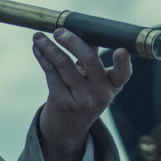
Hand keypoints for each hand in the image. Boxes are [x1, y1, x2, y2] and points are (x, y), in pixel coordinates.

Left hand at [33, 29, 130, 160]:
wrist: (68, 130)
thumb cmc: (84, 97)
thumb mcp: (94, 82)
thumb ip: (91, 58)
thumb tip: (80, 30)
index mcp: (113, 86)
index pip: (123, 73)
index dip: (123, 62)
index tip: (121, 50)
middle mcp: (100, 94)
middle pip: (88, 60)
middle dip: (71, 41)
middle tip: (59, 31)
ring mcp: (81, 100)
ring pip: (63, 64)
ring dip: (48, 47)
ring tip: (39, 36)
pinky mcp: (61, 102)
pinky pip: (50, 72)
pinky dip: (42, 57)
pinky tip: (37, 48)